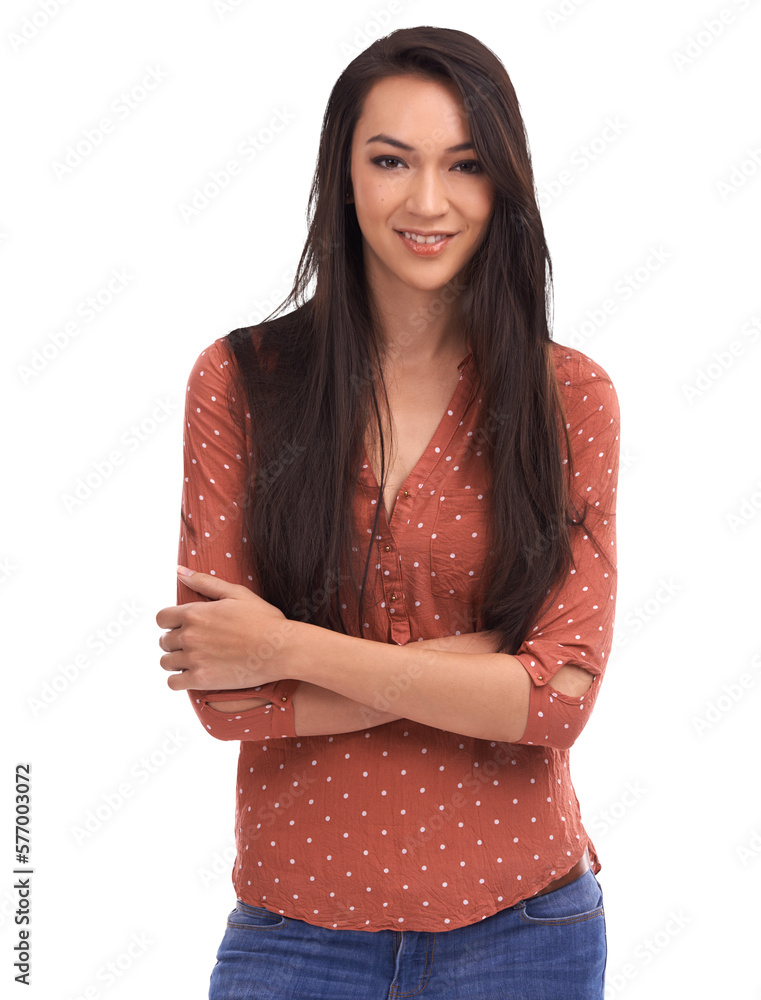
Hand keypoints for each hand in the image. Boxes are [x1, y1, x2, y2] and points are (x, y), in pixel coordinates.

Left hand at [155, 566, 296, 691]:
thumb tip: (179, 571)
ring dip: (176, 660)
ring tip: (193, 659)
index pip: (161, 618)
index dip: (170, 622)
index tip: (182, 626)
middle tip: (195, 644)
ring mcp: (194, 659)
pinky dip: (179, 679)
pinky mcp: (201, 679)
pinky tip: (192, 675)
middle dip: (175, 641)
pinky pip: (173, 683)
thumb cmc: (263, 619)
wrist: (281, 648)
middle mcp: (190, 635)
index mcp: (195, 613)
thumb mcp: (236, 593)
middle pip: (164, 641)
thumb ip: (204, 582)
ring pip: (166, 662)